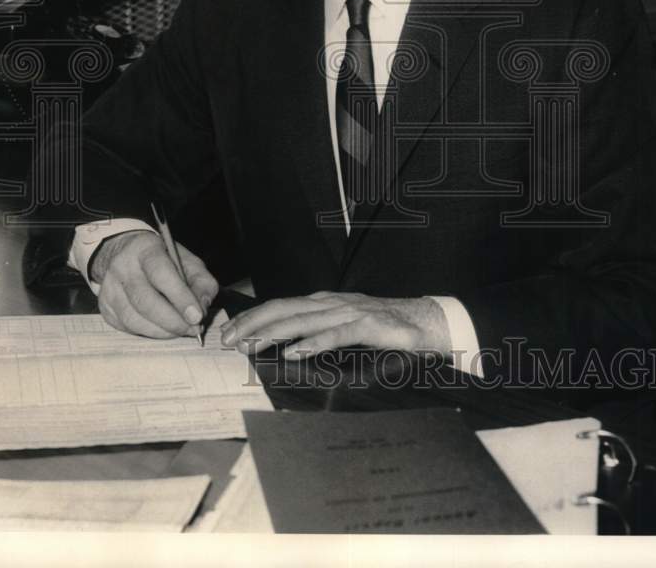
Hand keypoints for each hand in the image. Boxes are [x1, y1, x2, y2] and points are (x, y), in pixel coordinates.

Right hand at [93, 230, 218, 338]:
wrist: (127, 254)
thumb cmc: (164, 260)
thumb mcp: (188, 262)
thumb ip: (202, 283)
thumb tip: (201, 309)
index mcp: (145, 248)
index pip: (161, 273)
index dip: (180, 297)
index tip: (196, 316)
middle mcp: (122, 266)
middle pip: (145, 300)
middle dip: (173, 321)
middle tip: (193, 329)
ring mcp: (109, 287)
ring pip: (134, 319)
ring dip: (162, 331)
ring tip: (182, 330)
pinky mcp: (105, 306)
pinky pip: (127, 327)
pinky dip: (149, 333)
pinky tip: (163, 329)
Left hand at [220, 292, 451, 357]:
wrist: (427, 322)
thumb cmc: (385, 328)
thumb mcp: (346, 327)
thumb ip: (320, 331)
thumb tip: (285, 347)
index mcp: (324, 303)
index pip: (280, 306)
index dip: (253, 317)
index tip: (229, 331)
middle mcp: (332, 303)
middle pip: (284, 309)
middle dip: (252, 323)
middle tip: (227, 340)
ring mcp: (350, 312)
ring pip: (304, 320)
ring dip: (274, 332)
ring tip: (251, 345)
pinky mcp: (369, 326)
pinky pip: (336, 334)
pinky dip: (314, 342)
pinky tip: (295, 352)